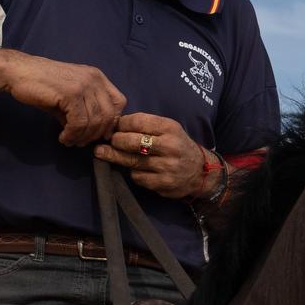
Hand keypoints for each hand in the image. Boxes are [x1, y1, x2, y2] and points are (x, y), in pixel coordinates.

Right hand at [5, 57, 124, 146]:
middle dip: (96, 134)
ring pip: (95, 121)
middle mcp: (95, 79)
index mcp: (97, 77)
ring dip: (82, 137)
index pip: (119, 102)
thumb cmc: (42, 85)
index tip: (99, 134)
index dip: (112, 121)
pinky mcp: (71, 93)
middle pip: (109, 115)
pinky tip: (63, 137)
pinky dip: (73, 134)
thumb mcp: (69, 98)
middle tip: (81, 142)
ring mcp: (84, 85)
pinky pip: (80, 122)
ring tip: (69, 140)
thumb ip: (84, 112)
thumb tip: (92, 135)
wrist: (19, 72)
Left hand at [93, 112, 212, 199]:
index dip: (121, 124)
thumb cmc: (178, 146)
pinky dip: (133, 172)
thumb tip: (115, 125)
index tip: (114, 126)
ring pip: (131, 161)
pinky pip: (138, 177)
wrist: (201, 171)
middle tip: (109, 141)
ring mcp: (167, 166)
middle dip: (116, 140)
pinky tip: (135, 169)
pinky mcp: (163, 183)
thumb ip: (146, 125)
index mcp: (170, 128)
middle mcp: (170, 146)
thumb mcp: (169, 129)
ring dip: (116, 157)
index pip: (139, 121)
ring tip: (103, 153)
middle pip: (132, 142)